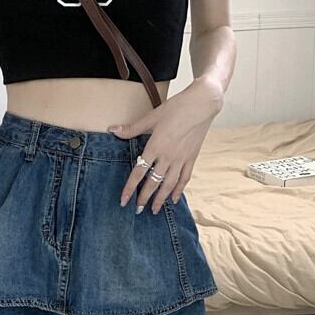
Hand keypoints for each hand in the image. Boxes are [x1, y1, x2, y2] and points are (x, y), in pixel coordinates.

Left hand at [108, 79, 222, 213]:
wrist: (202, 104)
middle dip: (145, 198)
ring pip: (169, 184)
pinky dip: (179, 190)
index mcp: (156, 146)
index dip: (130, 188)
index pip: (139, 172)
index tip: (124, 200)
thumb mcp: (151, 117)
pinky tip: (174, 198)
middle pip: (154, 182)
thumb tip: (112, 130)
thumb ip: (132, 128)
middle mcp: (168, 156)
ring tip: (154, 210)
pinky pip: (184, 178)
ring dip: (161, 198)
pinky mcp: (192, 158)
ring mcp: (182, 159)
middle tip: (138, 210)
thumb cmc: (176, 108)